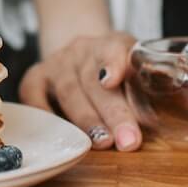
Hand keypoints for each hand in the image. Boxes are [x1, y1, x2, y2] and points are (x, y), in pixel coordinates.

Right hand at [20, 32, 140, 150]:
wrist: (81, 55)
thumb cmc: (114, 70)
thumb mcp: (134, 69)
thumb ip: (143, 91)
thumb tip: (153, 122)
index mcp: (110, 44)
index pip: (113, 48)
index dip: (113, 63)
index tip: (112, 80)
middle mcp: (81, 50)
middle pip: (94, 80)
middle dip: (113, 113)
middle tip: (128, 141)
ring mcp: (57, 63)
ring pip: (70, 91)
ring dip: (86, 120)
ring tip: (103, 143)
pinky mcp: (35, 77)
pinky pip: (34, 96)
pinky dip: (45, 114)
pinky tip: (59, 135)